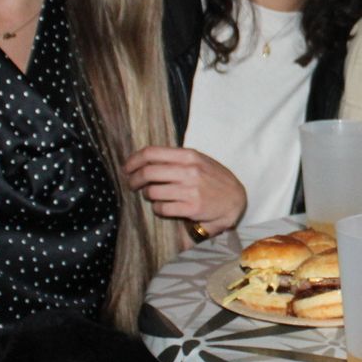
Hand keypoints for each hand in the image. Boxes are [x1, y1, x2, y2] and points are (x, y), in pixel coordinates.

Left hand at [123, 146, 245, 236]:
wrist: (235, 200)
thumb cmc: (214, 179)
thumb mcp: (199, 161)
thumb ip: (176, 158)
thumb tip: (145, 159)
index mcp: (189, 155)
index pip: (151, 153)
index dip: (134, 160)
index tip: (127, 167)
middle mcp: (189, 171)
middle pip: (148, 173)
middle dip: (134, 180)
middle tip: (131, 184)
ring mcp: (190, 190)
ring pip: (152, 192)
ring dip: (147, 195)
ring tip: (151, 195)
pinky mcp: (191, 208)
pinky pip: (161, 208)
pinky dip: (157, 208)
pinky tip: (162, 207)